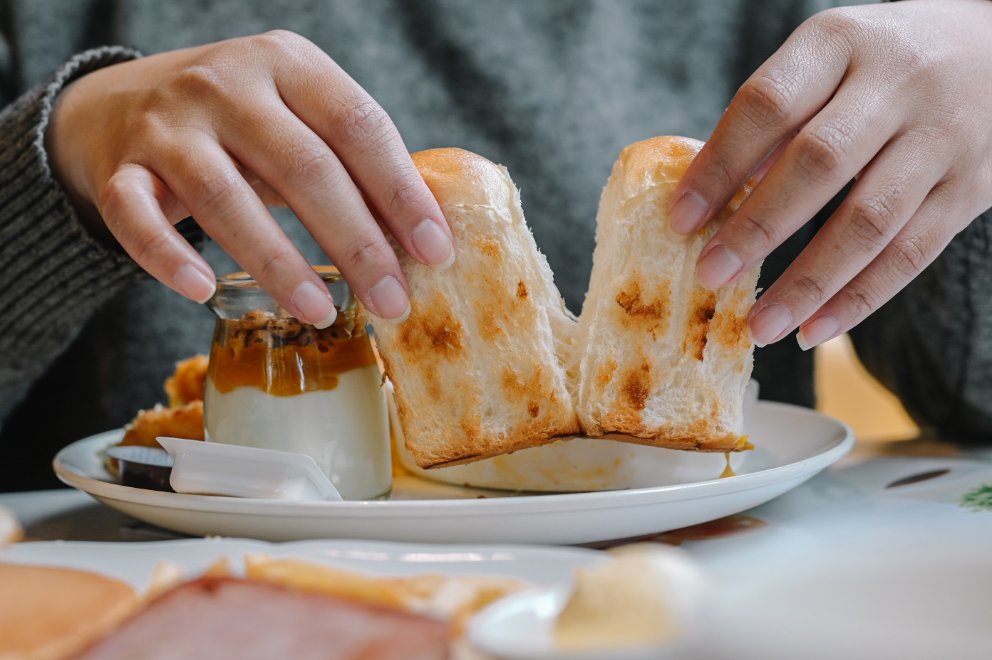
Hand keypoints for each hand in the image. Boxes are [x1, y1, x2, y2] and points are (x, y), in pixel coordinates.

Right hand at [46, 30, 452, 325]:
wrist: (121, 103)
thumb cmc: (239, 124)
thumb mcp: (298, 118)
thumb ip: (351, 163)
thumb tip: (426, 238)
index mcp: (289, 64)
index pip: (358, 125)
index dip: (402, 192)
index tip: (436, 252)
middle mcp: (227, 84)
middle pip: (303, 167)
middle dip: (358, 243)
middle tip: (393, 302)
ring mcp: (167, 125)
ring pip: (225, 197)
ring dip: (279, 263)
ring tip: (322, 312)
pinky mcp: (118, 168)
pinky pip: (136, 217)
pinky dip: (168, 257)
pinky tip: (204, 291)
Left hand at [669, 0, 991, 349]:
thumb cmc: (880, 64)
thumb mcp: (827, 62)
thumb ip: (775, 121)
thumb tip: (707, 201)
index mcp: (840, 43)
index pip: (768, 104)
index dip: (720, 166)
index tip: (680, 219)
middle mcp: (897, 84)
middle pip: (819, 164)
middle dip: (758, 228)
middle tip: (711, 275)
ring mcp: (941, 137)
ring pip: (869, 221)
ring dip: (808, 282)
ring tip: (760, 325)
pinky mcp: (972, 187)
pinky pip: (911, 253)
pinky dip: (859, 299)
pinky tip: (814, 329)